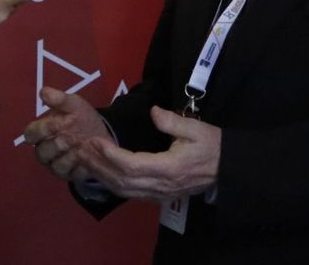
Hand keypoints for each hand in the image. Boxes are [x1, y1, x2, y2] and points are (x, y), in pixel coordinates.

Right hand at [23, 88, 109, 182]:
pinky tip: (90, 157)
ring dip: (69, 156)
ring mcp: (57, 165)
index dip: (42, 129)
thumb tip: (43, 91)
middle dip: (57, 144)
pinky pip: (73, 174)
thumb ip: (59, 99)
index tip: (58, 122)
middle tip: (71, 136)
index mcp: (42, 133)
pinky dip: (81, 166)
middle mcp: (46, 151)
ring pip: (56, 166)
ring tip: (82, 145)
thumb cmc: (82, 118)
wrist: (102, 134)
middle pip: (42, 152)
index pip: (30, 134)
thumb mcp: (74, 105)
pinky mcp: (71, 175)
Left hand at [74, 106, 219, 201]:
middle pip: (121, 180)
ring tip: (86, 160)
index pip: (131, 165)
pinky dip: (112, 184)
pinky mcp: (158, 196)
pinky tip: (102, 174)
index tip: (96, 141)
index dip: (110, 155)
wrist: (227, 169)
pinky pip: (130, 193)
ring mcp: (159, 194)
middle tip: (81, 149)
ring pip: (123, 190)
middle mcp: (160, 186)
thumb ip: (172, 121)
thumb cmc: (212, 146)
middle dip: (98, 165)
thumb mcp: (196, 128)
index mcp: (168, 168)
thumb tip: (153, 112)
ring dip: (101, 176)